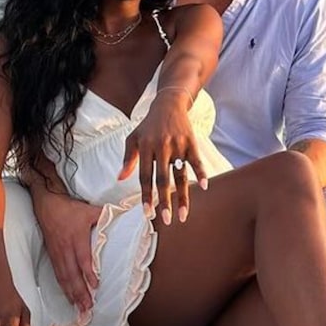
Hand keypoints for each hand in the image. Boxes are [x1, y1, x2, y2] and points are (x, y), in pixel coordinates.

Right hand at [33, 192, 100, 311]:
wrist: (46, 205)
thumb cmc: (69, 208)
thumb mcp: (89, 210)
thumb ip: (106, 215)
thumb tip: (126, 213)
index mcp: (77, 238)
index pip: (83, 259)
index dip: (89, 274)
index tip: (96, 286)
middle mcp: (66, 249)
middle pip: (72, 274)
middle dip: (80, 292)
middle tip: (87, 307)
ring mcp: (58, 254)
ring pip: (64, 278)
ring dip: (72, 294)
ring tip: (79, 308)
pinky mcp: (52, 256)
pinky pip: (57, 275)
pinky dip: (63, 288)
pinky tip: (69, 297)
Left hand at [119, 89, 206, 224]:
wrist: (168, 104)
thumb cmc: (148, 125)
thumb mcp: (133, 138)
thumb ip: (128, 159)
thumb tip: (120, 179)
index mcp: (145, 148)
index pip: (145, 177)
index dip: (146, 196)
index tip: (148, 214)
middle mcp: (161, 147)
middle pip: (163, 180)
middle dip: (165, 201)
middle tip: (166, 220)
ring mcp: (177, 145)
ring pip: (180, 175)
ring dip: (183, 196)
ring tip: (183, 215)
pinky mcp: (191, 142)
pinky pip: (196, 160)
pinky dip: (201, 172)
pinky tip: (205, 186)